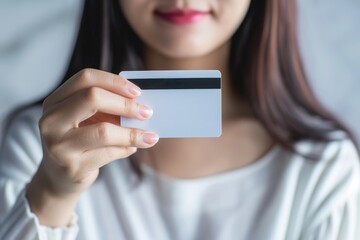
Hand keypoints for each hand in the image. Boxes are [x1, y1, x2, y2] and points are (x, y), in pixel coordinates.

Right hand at [26, 68, 157, 225]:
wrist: (58, 178)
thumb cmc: (78, 143)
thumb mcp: (86, 120)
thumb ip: (107, 108)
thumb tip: (141, 104)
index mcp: (55, 101)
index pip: (85, 79)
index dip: (114, 82)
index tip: (137, 92)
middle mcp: (51, 120)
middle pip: (92, 98)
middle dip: (125, 104)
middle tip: (146, 112)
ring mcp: (59, 145)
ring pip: (103, 131)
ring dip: (132, 133)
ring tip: (149, 136)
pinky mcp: (72, 166)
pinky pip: (108, 153)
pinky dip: (126, 149)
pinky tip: (133, 148)